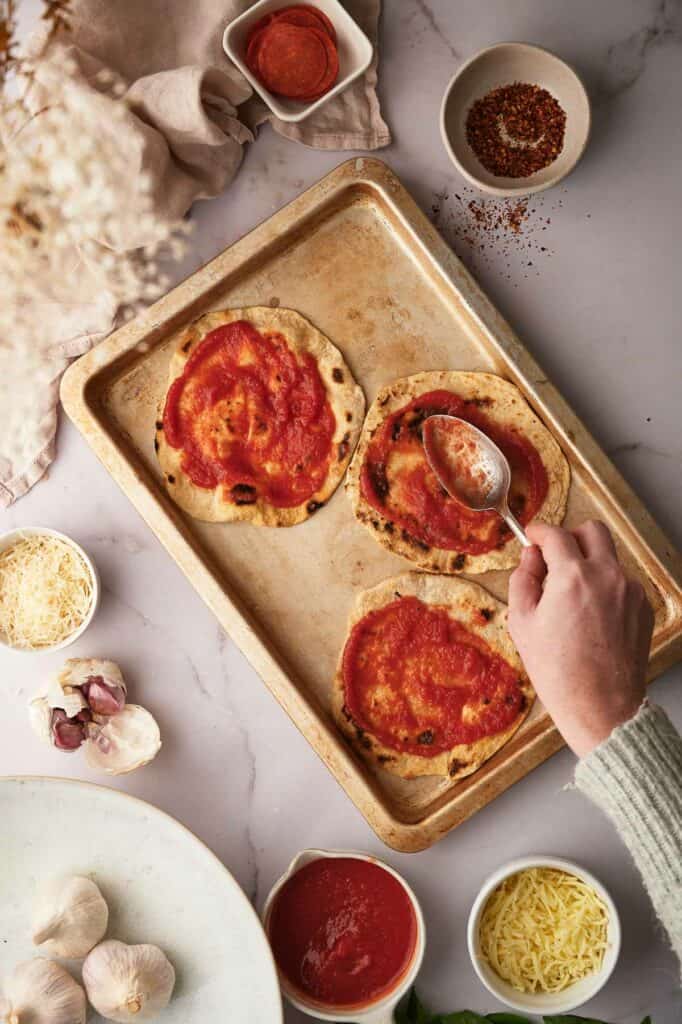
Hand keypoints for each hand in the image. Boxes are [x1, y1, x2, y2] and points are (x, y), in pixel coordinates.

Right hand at [508, 520, 653, 756]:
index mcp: (572, 577)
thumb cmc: (558, 672)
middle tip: (555, 559)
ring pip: (608, 558)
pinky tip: (590, 617)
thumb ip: (523, 580)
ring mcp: (630, 591)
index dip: (539, 532)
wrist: (601, 707)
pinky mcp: (643, 607)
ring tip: (571, 598)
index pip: (555, 534)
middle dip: (571, 537)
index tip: (533, 537)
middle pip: (592, 531)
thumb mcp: (522, 623)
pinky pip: (621, 583)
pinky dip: (605, 588)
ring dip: (589, 564)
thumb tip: (530, 558)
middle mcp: (607, 576)